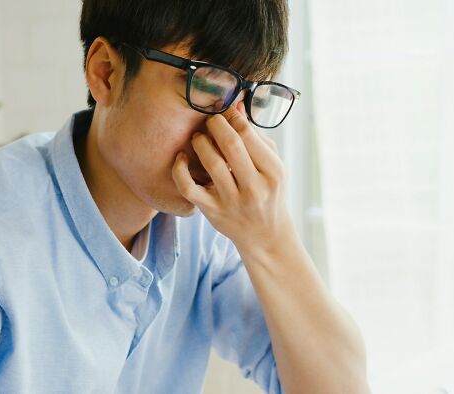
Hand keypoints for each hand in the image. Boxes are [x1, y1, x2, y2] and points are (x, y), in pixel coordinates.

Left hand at [172, 102, 293, 253]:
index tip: (224, 110)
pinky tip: (181, 158)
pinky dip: (179, 169)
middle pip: (231, 145)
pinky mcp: (212, 212)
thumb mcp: (272, 164)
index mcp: (273, 172)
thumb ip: (256, 136)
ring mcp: (232, 201)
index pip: (249, 134)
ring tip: (199, 137)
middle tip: (209, 120)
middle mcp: (254, 188)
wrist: (265, 234)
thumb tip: (236, 105)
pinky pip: (188, 188)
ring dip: (200, 142)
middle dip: (215, 125)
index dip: (231, 116)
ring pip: (210, 163)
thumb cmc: (268, 191)